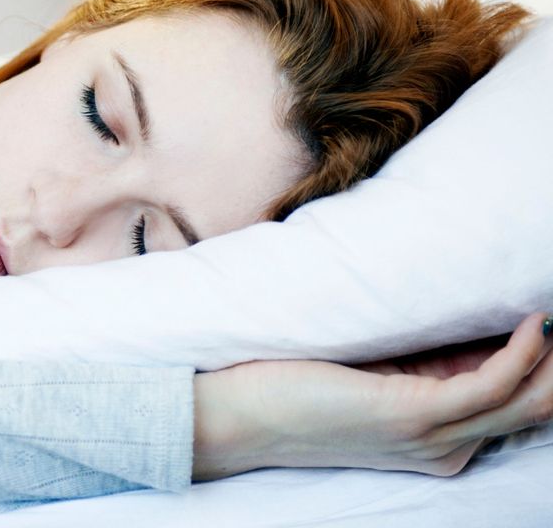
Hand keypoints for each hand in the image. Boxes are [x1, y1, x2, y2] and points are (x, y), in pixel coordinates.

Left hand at [194, 311, 552, 479]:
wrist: (238, 414)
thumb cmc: (293, 385)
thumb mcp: (371, 370)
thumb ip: (417, 356)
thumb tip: (458, 314)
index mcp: (438, 435)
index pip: (519, 405)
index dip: (545, 362)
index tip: (550, 321)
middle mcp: (445, 444)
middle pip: (538, 406)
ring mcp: (432, 435)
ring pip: (530, 400)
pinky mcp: (413, 415)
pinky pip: (493, 385)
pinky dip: (523, 352)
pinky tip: (532, 320)